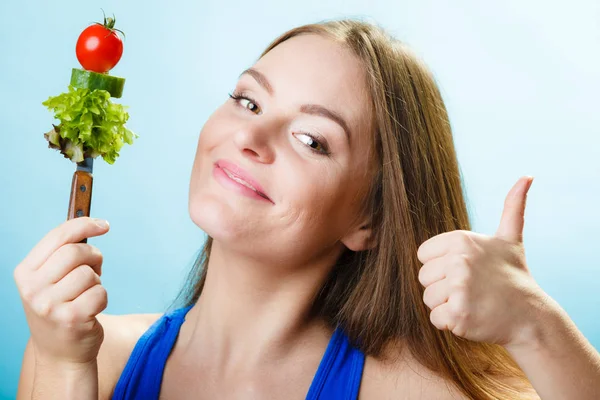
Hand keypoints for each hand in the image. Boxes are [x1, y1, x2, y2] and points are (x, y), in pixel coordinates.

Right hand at [13, 217, 109, 365]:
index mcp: (25, 272)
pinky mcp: (71, 319)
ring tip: (86, 294)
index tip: (104, 224)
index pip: (58, 236)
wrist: (61, 353)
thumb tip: (95, 224)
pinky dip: (102, 298)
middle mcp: (32, 289)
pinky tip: (91, 309)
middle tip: (95, 269)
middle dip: (94, 256)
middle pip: (76, 252)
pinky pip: (100, 292)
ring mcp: (50, 306)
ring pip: (89, 273)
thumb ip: (64, 253)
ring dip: (96, 282)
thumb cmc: (61, 308)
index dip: (85, 224)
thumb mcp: (51, 280)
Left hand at [416, 176, 547, 347]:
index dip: (440, 266)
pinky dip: (450, 322)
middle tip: (470, 288)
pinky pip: (435, 319)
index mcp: (461, 240)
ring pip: (428, 299)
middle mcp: (459, 261)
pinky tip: (471, 316)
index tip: (465, 270)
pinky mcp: (458, 314)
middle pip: (423, 277)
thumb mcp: (510, 238)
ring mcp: (459, 288)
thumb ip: (511, 206)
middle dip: (443, 286)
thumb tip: (527, 176)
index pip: (423, 255)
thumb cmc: (512, 275)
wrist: (530, 314)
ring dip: (445, 305)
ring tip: (471, 301)